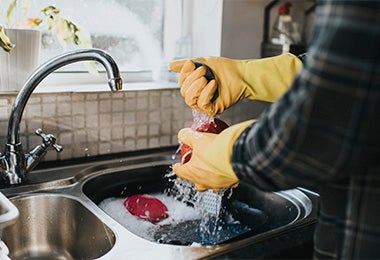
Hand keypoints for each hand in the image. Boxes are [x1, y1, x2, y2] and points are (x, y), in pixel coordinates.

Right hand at [169, 53, 301, 115]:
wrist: (241, 74)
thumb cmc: (224, 68)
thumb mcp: (202, 62)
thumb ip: (185, 66)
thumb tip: (169, 65)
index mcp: (194, 86)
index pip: (181, 84)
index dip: (184, 74)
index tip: (192, 63)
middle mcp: (198, 96)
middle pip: (184, 92)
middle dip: (192, 80)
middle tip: (204, 71)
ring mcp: (205, 104)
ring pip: (190, 100)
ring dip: (197, 87)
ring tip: (207, 78)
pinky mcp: (213, 109)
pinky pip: (202, 104)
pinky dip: (206, 93)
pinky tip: (213, 85)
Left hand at [172, 119, 254, 190]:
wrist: (237, 155)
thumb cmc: (215, 150)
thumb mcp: (197, 139)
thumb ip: (187, 136)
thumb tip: (182, 134)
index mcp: (192, 172)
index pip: (180, 172)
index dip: (178, 168)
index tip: (177, 166)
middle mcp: (204, 182)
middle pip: (196, 183)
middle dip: (196, 176)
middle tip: (197, 168)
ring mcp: (218, 185)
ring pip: (212, 185)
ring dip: (212, 178)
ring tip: (214, 169)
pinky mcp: (231, 183)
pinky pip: (227, 182)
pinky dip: (226, 177)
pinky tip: (228, 169)